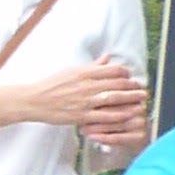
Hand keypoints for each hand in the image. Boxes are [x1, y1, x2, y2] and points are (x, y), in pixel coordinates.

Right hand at [19, 60, 144, 140]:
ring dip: (131, 99)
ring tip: (141, 100)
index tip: (129, 77)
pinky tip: (128, 115)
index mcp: (84, 73)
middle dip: (133, 86)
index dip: (125, 73)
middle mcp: (87, 85)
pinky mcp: (82, 116)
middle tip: (141, 89)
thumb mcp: (71, 71)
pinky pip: (105, 116)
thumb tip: (107, 58)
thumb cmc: (50, 85)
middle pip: (118, 83)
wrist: (33, 100)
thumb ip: (92, 66)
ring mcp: (85, 101)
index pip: (113, 70)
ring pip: (115, 98)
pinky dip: (119, 115)